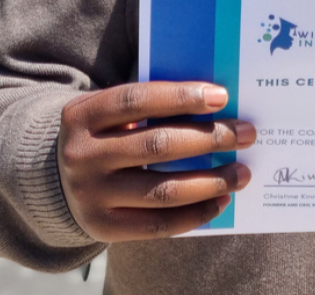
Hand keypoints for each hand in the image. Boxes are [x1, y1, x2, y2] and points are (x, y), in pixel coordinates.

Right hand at [57, 81, 255, 241]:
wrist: (57, 178)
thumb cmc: (104, 132)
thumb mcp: (110, 109)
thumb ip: (149, 103)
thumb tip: (216, 104)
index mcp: (84, 114)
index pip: (138, 99)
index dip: (181, 97)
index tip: (222, 97)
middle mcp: (83, 155)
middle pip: (157, 145)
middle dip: (209, 139)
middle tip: (246, 134)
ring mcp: (90, 195)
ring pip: (162, 189)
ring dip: (210, 181)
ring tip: (241, 173)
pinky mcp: (102, 228)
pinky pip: (157, 225)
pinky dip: (194, 214)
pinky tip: (220, 201)